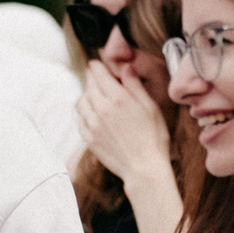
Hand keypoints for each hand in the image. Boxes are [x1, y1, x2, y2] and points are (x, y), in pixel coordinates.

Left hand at [77, 61, 174, 190]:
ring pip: (81, 101)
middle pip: (88, 85)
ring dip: (87, 94)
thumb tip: (125, 66)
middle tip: (97, 76)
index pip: (98, 73)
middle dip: (92, 78)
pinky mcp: (88, 138)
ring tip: (96, 95)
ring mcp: (92, 125)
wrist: (144, 168)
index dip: (97, 65)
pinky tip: (94, 114)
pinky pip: (80, 119)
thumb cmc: (153, 137)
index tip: (98, 64)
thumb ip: (134, 84)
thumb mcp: (150, 106)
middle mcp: (101, 109)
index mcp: (117, 98)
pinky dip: (85, 113)